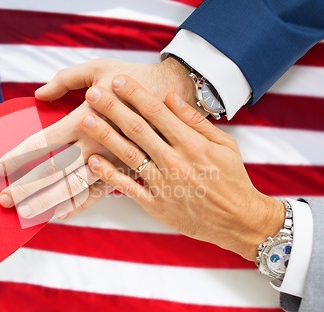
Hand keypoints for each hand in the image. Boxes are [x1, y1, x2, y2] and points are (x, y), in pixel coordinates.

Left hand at [0, 58, 195, 219]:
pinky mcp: (126, 170)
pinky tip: (60, 215)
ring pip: (74, 189)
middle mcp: (96, 144)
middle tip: (2, 201)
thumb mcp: (100, 69)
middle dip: (26, 187)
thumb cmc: (135, 78)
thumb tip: (38, 94)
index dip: (19, 155)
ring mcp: (111, 162)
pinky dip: (79, 206)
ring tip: (25, 215)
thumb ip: (66, 80)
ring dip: (48, 203)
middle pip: (54, 172)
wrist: (176, 96)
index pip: (43, 141)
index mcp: (86, 118)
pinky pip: (99, 194)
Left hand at [79, 75, 284, 260]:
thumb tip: (169, 97)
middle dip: (113, 109)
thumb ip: (195, 121)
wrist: (238, 220)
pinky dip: (109, 175)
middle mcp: (175, 161)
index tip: (118, 80)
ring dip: (105, 136)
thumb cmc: (231, 178)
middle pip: (138, 130)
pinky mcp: (156, 205)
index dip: (136, 94)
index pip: (158, 112)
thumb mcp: (223, 144)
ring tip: (86, 120)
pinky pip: (128, 187)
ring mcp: (164, 184)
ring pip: (128, 155)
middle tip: (93, 93)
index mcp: (192, 144)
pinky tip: (93, 161)